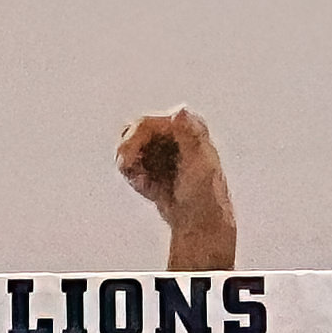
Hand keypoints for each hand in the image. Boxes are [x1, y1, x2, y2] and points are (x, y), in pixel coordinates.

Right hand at [115, 108, 235, 271]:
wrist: (200, 221)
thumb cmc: (204, 192)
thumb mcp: (198, 162)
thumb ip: (188, 135)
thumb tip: (180, 111)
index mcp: (188, 126)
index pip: (146, 124)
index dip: (132, 141)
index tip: (128, 159)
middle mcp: (174, 132)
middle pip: (132, 132)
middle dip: (127, 153)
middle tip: (127, 170)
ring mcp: (162, 147)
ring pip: (128, 147)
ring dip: (129, 165)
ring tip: (143, 183)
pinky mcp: (153, 163)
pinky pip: (130, 163)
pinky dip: (133, 176)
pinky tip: (147, 188)